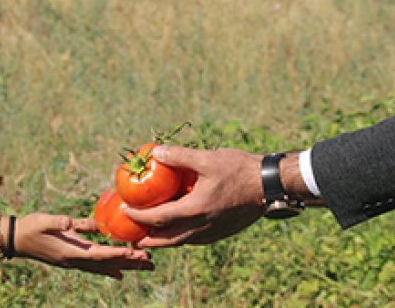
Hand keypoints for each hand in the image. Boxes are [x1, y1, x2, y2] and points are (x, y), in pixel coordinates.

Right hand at [14, 213, 153, 278]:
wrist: (16, 240)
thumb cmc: (31, 227)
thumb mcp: (45, 221)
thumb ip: (59, 221)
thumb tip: (70, 219)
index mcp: (70, 251)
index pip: (99, 254)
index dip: (117, 254)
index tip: (134, 253)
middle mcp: (75, 261)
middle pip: (107, 264)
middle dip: (130, 264)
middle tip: (151, 263)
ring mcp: (73, 263)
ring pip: (104, 268)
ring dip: (124, 267)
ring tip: (144, 268)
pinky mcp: (72, 260)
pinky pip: (95, 267)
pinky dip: (109, 269)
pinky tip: (119, 273)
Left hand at [125, 145, 263, 246]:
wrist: (269, 185)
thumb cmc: (239, 170)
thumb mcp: (207, 159)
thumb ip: (179, 156)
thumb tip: (156, 152)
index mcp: (195, 209)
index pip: (158, 219)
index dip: (138, 216)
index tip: (125, 211)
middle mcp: (202, 227)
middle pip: (167, 240)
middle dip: (147, 239)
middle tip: (132, 236)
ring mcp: (212, 232)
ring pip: (181, 242)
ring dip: (163, 240)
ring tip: (150, 235)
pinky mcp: (221, 232)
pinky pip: (194, 239)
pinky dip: (180, 236)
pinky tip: (178, 228)